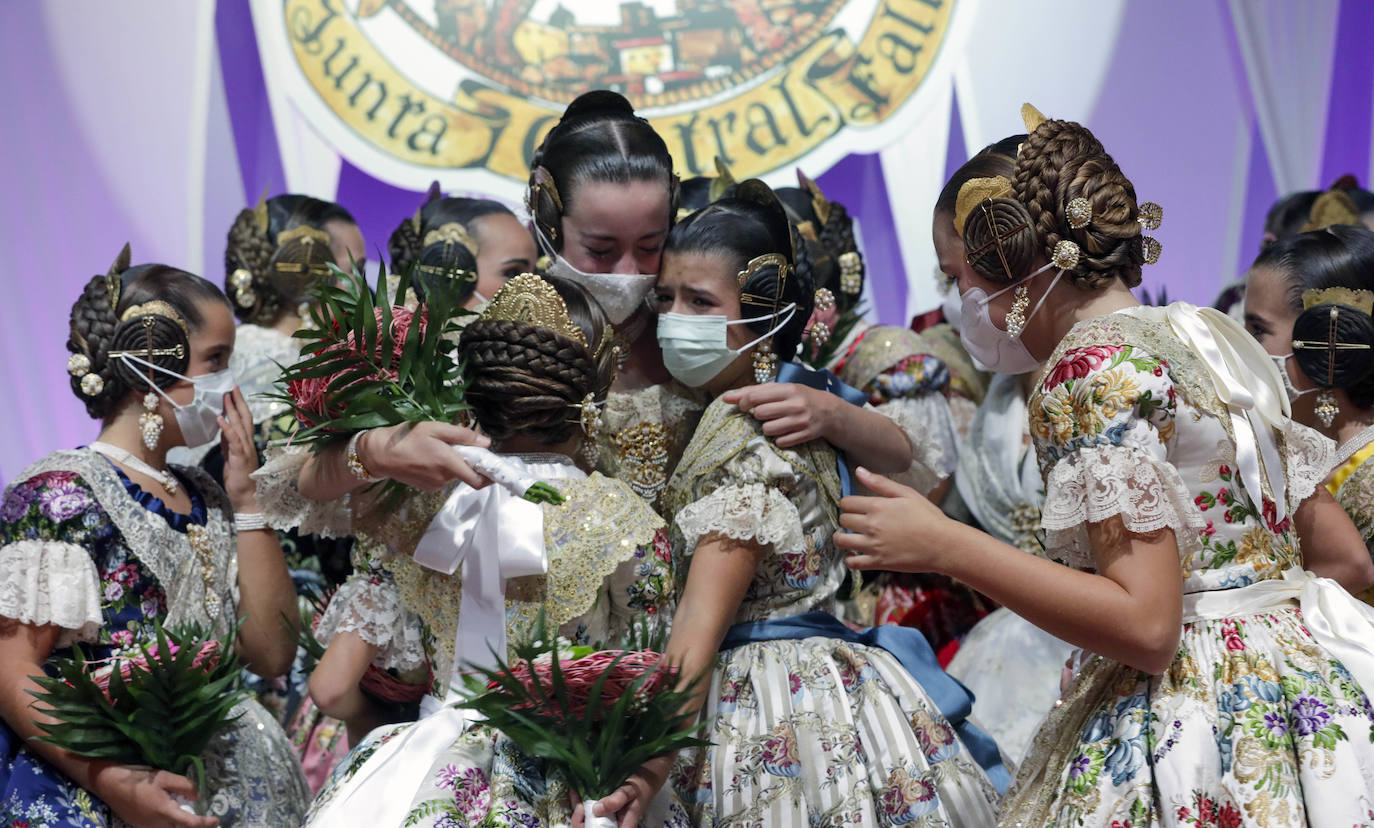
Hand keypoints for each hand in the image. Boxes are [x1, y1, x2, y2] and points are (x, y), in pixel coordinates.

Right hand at [90, 764, 218, 826]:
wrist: (110, 784)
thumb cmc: (139, 779)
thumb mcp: (165, 777)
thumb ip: (184, 786)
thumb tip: (197, 796)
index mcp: (164, 813)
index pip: (190, 824)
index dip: (205, 823)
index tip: (216, 820)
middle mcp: (156, 825)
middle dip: (194, 827)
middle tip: (206, 821)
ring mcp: (146, 827)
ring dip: (181, 826)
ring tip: (191, 819)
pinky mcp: (139, 826)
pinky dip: (169, 825)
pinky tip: (173, 817)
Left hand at [218, 388, 260, 511]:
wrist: (247, 498)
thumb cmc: (240, 480)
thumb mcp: (230, 458)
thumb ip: (228, 444)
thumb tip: (223, 430)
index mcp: (246, 443)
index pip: (244, 419)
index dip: (239, 405)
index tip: (233, 391)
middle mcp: (248, 443)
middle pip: (244, 417)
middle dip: (238, 401)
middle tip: (232, 386)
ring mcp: (246, 450)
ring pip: (240, 425)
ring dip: (232, 409)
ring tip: (226, 396)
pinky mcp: (240, 457)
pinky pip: (234, 440)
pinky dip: (227, 428)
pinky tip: (221, 418)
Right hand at [361, 422, 491, 490]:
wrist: (378, 454)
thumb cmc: (406, 437)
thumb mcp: (435, 428)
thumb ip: (462, 436)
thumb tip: (487, 443)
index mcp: (448, 463)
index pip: (478, 481)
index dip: (491, 476)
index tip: (495, 467)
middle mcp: (444, 478)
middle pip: (467, 474)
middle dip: (469, 461)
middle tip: (460, 445)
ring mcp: (435, 485)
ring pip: (454, 475)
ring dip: (454, 464)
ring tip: (438, 447)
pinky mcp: (427, 488)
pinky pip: (443, 477)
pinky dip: (443, 468)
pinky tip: (429, 456)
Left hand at [573, 753, 674, 827]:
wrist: (648, 776)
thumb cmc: (641, 785)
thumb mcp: (631, 791)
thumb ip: (616, 800)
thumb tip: (597, 809)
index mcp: (622, 826)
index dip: (588, 827)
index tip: (583, 813)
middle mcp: (613, 824)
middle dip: (580, 818)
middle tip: (579, 803)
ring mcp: (607, 816)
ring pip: (588, 819)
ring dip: (579, 809)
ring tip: (576, 794)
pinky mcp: (604, 808)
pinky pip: (589, 809)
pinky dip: (581, 801)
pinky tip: (576, 791)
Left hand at [722, 383, 836, 447]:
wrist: (830, 412)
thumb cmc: (800, 398)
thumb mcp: (782, 389)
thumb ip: (756, 391)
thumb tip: (728, 398)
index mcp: (788, 389)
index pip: (756, 396)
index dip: (743, 402)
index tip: (742, 406)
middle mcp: (795, 405)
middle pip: (760, 414)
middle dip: (758, 415)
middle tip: (765, 414)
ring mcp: (801, 421)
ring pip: (768, 430)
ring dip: (767, 428)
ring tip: (776, 423)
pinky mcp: (805, 435)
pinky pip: (780, 442)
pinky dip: (779, 439)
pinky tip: (785, 432)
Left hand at [836, 467, 960, 573]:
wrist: (943, 544)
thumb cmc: (928, 517)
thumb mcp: (907, 494)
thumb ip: (880, 483)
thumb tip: (859, 471)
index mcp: (877, 506)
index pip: (846, 502)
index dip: (848, 503)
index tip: (854, 507)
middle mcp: (871, 526)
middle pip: (843, 520)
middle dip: (847, 519)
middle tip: (855, 521)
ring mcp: (873, 546)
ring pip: (842, 541)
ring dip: (841, 538)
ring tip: (849, 536)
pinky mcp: (878, 563)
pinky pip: (852, 563)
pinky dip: (850, 559)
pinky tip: (855, 553)